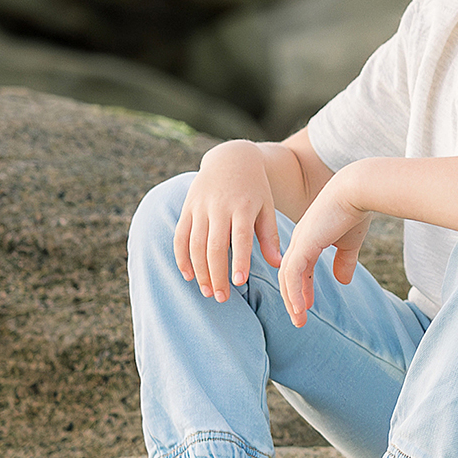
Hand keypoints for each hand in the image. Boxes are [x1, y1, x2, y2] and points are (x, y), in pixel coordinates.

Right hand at [174, 141, 282, 301]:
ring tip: (208, 292)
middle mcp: (219, 207)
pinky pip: (180, 236)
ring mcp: (200, 207)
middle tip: (222, 298)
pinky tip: (188, 275)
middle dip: (217, 274)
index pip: (240, 237)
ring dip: (199, 271)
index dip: (239, 260)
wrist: (231, 158)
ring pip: (195, 244)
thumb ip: (270, 236)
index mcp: (243, 206)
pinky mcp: (187, 208)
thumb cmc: (255, 188)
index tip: (240, 283)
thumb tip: (278, 264)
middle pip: (214, 246)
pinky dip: (181, 257)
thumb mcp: (267, 207)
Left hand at [275, 176, 371, 326]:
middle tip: (299, 319)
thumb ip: (345, 261)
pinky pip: (293, 274)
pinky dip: (295, 293)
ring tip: (299, 319)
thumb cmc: (356, 210)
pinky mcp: (304, 244)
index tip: (307, 305)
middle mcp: (300, 240)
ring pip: (287, 277)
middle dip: (293, 298)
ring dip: (292, 300)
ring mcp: (299, 242)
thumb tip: (343, 281)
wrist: (358, 190)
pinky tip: (302, 308)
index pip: (298, 267)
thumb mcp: (350, 242)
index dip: (302, 287)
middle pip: (288, 274)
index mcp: (309, 237)